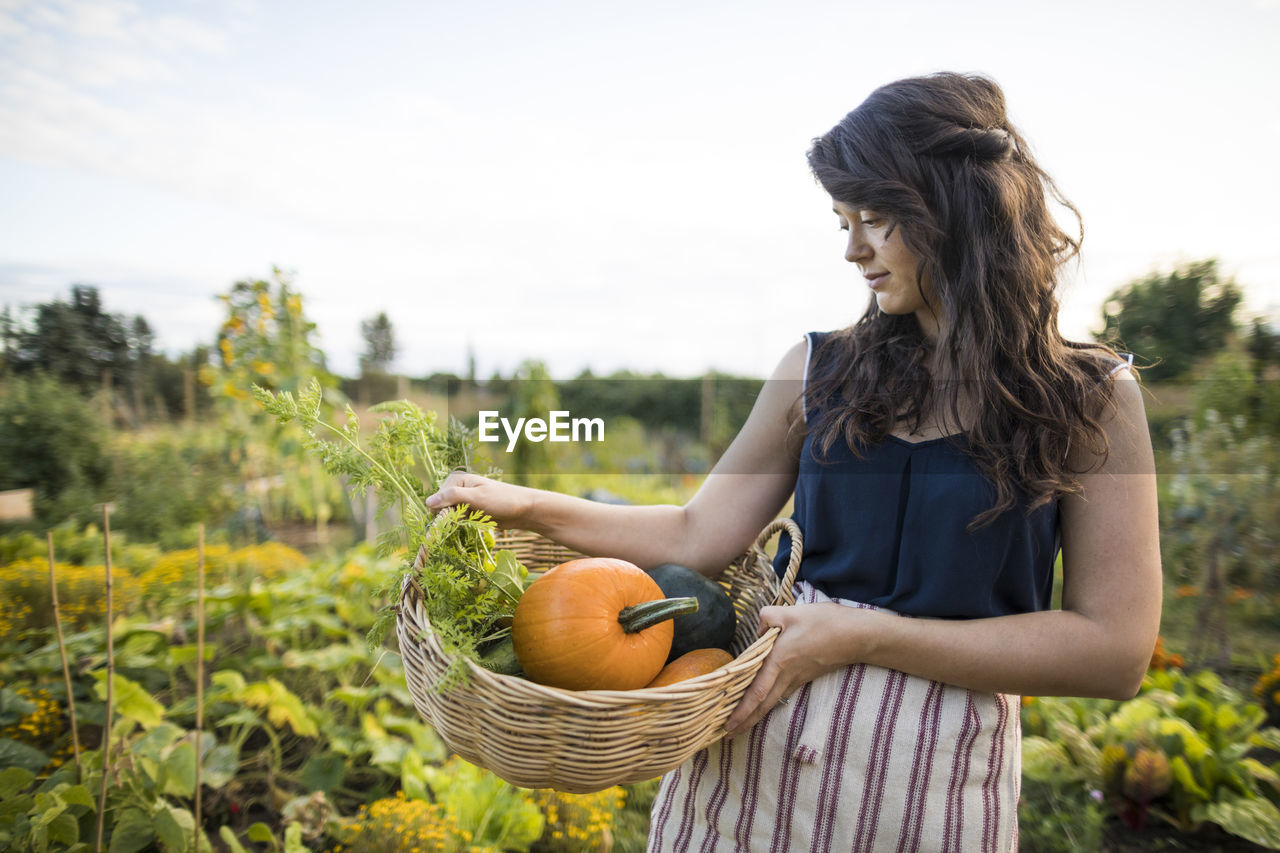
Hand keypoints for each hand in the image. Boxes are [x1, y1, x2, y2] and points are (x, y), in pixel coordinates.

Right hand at [425, 471, 534, 526]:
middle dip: (448, 519)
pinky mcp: (469, 512)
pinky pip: (457, 521)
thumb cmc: (503, 500)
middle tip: (463, 523)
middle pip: (440, 508)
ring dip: (455, 524)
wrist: (523, 510)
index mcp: (457, 480)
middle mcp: (458, 489)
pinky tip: (471, 526)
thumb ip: (453, 497)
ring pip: (448, 516)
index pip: (436, 499)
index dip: (440, 511)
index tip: (451, 521)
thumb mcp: (477, 497)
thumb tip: (428, 501)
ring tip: (471, 522)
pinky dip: (461, 526)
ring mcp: (463, 501)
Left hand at [723, 602, 875, 736]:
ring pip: (773, 701)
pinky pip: (782, 693)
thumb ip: (767, 618)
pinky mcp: (805, 676)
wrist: (856, 636)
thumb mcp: (790, 612)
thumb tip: (759, 629)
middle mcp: (787, 675)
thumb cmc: (824, 623)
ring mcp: (798, 678)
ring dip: (756, 715)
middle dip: (746, 721)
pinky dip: (769, 702)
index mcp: (779, 660)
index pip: (757, 692)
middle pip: (763, 704)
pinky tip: (764, 703)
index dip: (742, 710)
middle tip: (728, 735)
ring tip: (741, 725)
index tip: (728, 724)